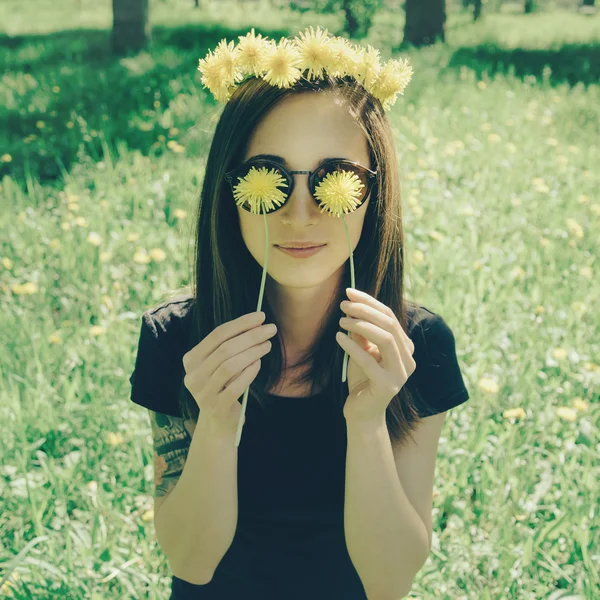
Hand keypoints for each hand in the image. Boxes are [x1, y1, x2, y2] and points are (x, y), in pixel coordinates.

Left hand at [337, 288, 415, 423]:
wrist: (362, 413)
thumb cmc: (362, 379)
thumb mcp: (361, 350)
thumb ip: (361, 332)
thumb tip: (351, 307)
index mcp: (405, 347)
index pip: (390, 316)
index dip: (369, 302)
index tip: (349, 292)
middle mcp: (408, 359)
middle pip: (389, 324)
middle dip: (365, 310)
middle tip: (343, 305)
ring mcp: (401, 373)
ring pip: (386, 339)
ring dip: (361, 325)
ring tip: (341, 320)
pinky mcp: (388, 386)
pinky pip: (369, 361)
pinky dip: (352, 346)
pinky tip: (338, 337)